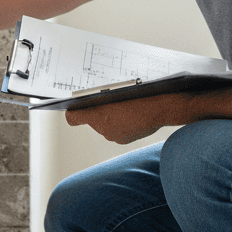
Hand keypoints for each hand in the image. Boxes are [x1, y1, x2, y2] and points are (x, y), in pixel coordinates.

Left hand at [65, 93, 183, 144]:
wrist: (160, 109)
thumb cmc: (138, 97)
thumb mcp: (117, 91)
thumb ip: (99, 98)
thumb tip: (89, 102)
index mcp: (97, 115)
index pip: (73, 118)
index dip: (72, 112)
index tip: (73, 108)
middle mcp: (102, 128)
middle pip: (93, 120)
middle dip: (99, 112)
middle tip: (109, 101)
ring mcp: (113, 136)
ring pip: (106, 125)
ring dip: (112, 118)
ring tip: (125, 107)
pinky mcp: (123, 140)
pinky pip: (117, 130)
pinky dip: (122, 124)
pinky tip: (133, 116)